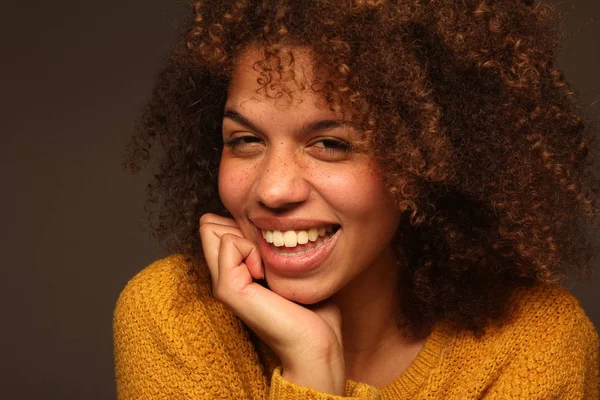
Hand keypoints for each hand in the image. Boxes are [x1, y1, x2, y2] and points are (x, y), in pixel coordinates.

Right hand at [199, 213, 344, 394]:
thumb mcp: (287, 264)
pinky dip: (251, 249)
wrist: (315, 341)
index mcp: (235, 271)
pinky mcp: (227, 288)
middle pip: (208, 225)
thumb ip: (269, 245)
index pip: (216, 225)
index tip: (268, 248)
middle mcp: (223, 277)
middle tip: (264, 255)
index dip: (242, 223)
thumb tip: (265, 221)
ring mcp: (221, 284)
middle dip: (239, 225)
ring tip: (265, 268)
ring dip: (247, 238)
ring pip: (212, 228)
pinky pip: (229, 243)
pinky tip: (264, 275)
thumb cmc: (312, 306)